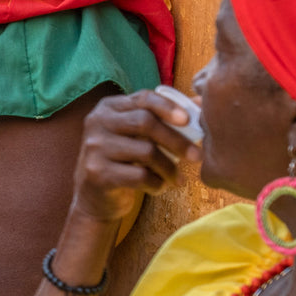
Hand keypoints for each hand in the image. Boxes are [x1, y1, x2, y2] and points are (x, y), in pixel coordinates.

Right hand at [71, 89, 200, 222]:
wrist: (95, 196)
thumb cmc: (124, 161)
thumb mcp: (134, 135)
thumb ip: (158, 119)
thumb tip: (200, 103)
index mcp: (108, 107)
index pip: (143, 98)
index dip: (168, 107)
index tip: (188, 120)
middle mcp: (97, 122)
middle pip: (146, 122)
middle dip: (177, 141)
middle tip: (197, 156)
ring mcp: (95, 147)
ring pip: (146, 151)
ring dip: (170, 168)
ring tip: (178, 178)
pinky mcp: (98, 172)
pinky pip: (140, 176)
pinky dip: (157, 184)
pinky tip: (159, 187)